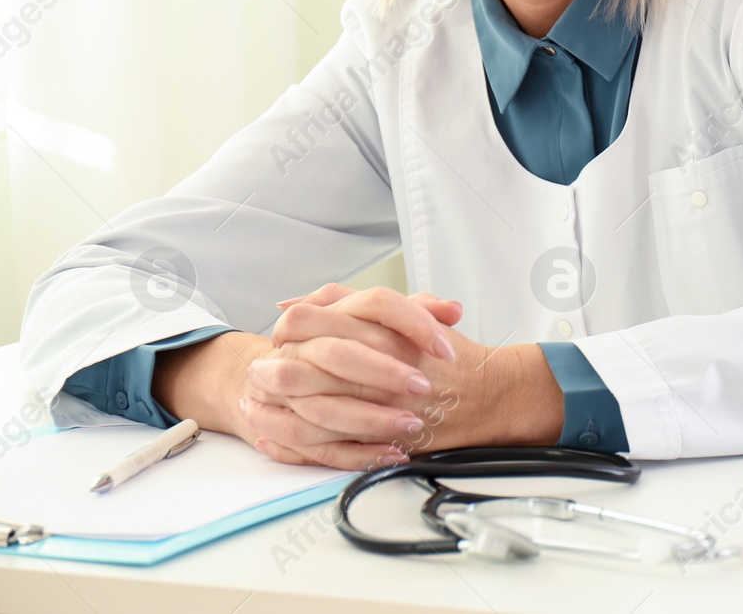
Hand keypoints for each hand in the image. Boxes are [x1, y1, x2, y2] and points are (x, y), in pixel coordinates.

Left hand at [242, 284, 563, 467]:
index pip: (317, 319)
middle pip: (308, 362)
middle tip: (256, 371)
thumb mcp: (405, 313)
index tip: (279, 334)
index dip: (291, 328)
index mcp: (382, 328)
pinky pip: (329, 441)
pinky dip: (295, 440)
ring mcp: (381, 402)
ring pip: (313, 404)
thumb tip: (297, 302)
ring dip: (277, 405)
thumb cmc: (447, 356)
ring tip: (253, 403)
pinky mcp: (382, 436)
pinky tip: (272, 435)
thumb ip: (352, 302)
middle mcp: (379, 362)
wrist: (489, 395)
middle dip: (275, 369)